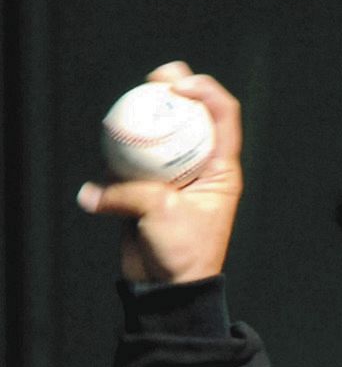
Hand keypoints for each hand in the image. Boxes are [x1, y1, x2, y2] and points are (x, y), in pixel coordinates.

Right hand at [77, 61, 243, 283]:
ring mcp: (174, 176)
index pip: (224, 117)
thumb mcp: (162, 213)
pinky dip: (120, 154)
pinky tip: (108, 142)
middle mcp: (200, 167)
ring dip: (145, 118)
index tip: (181, 86)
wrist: (168, 288)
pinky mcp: (149, 190)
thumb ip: (129, 192)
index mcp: (221, 169)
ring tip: (127, 103)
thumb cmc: (182, 253)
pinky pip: (132, 162)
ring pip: (160, 136)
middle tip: (157, 78)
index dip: (207, 92)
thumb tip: (93, 192)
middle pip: (192, 117)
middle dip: (176, 90)